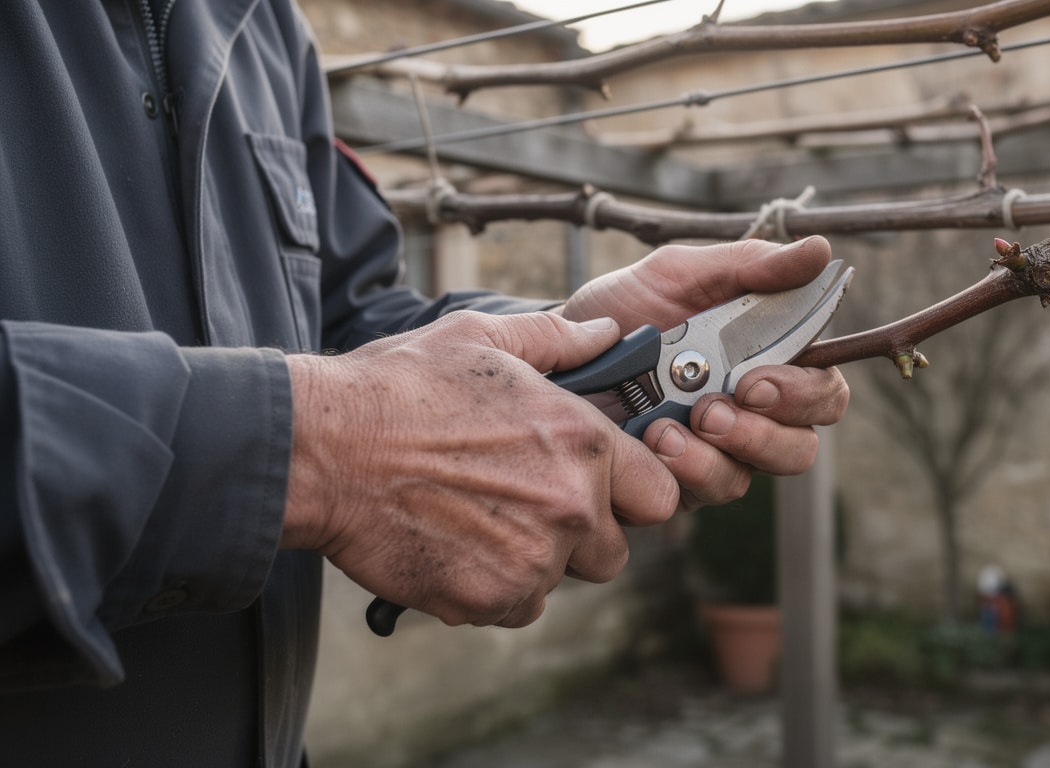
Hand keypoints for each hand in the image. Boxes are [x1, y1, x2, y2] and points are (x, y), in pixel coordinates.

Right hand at [281, 311, 678, 627]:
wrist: (323, 449)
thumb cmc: (399, 386)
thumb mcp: (483, 338)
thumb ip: (559, 341)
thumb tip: (607, 332)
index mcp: (582, 442)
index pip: (660, 495)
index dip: (631, 492)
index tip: (601, 487)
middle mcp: (570, 506)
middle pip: (614, 551)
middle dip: (580, 537)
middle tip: (525, 506)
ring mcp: (530, 560)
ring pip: (558, 582)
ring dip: (530, 562)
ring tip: (476, 518)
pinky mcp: (486, 599)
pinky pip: (513, 607)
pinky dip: (490, 589)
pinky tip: (453, 545)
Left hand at [558, 236, 849, 510]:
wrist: (557, 348)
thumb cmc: (627, 308)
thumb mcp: (681, 274)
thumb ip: (749, 265)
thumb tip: (819, 249)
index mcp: (767, 366)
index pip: (823, 393)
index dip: (804, 393)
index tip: (757, 380)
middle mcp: (750, 418)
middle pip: (799, 449)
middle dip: (763, 434)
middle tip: (713, 409)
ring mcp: (712, 455)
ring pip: (746, 478)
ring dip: (714, 455)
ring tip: (667, 427)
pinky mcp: (672, 484)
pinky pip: (693, 495)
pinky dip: (677, 471)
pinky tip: (649, 443)